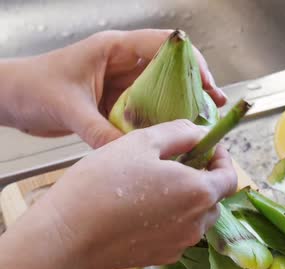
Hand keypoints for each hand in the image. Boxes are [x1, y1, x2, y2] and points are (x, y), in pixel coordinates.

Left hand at [2, 29, 225, 147]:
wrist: (9, 100)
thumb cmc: (31, 88)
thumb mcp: (68, 108)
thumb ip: (100, 132)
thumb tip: (131, 155)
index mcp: (115, 49)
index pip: (165, 45)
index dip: (191, 62)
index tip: (207, 85)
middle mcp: (124, 64)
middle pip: (171, 69)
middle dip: (195, 87)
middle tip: (212, 108)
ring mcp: (121, 85)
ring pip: (162, 92)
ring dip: (181, 108)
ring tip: (200, 125)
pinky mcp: (116, 104)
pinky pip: (147, 112)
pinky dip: (161, 123)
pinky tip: (172, 137)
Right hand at [28, 119, 236, 268]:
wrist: (67, 237)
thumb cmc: (103, 183)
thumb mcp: (142, 142)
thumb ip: (179, 133)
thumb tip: (200, 132)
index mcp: (199, 193)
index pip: (231, 177)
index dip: (223, 159)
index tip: (207, 148)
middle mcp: (197, 223)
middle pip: (215, 198)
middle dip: (204, 178)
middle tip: (178, 162)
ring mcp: (180, 244)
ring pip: (197, 217)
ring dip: (188, 199)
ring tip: (157, 184)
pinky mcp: (162, 257)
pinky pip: (178, 233)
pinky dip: (171, 218)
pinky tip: (143, 208)